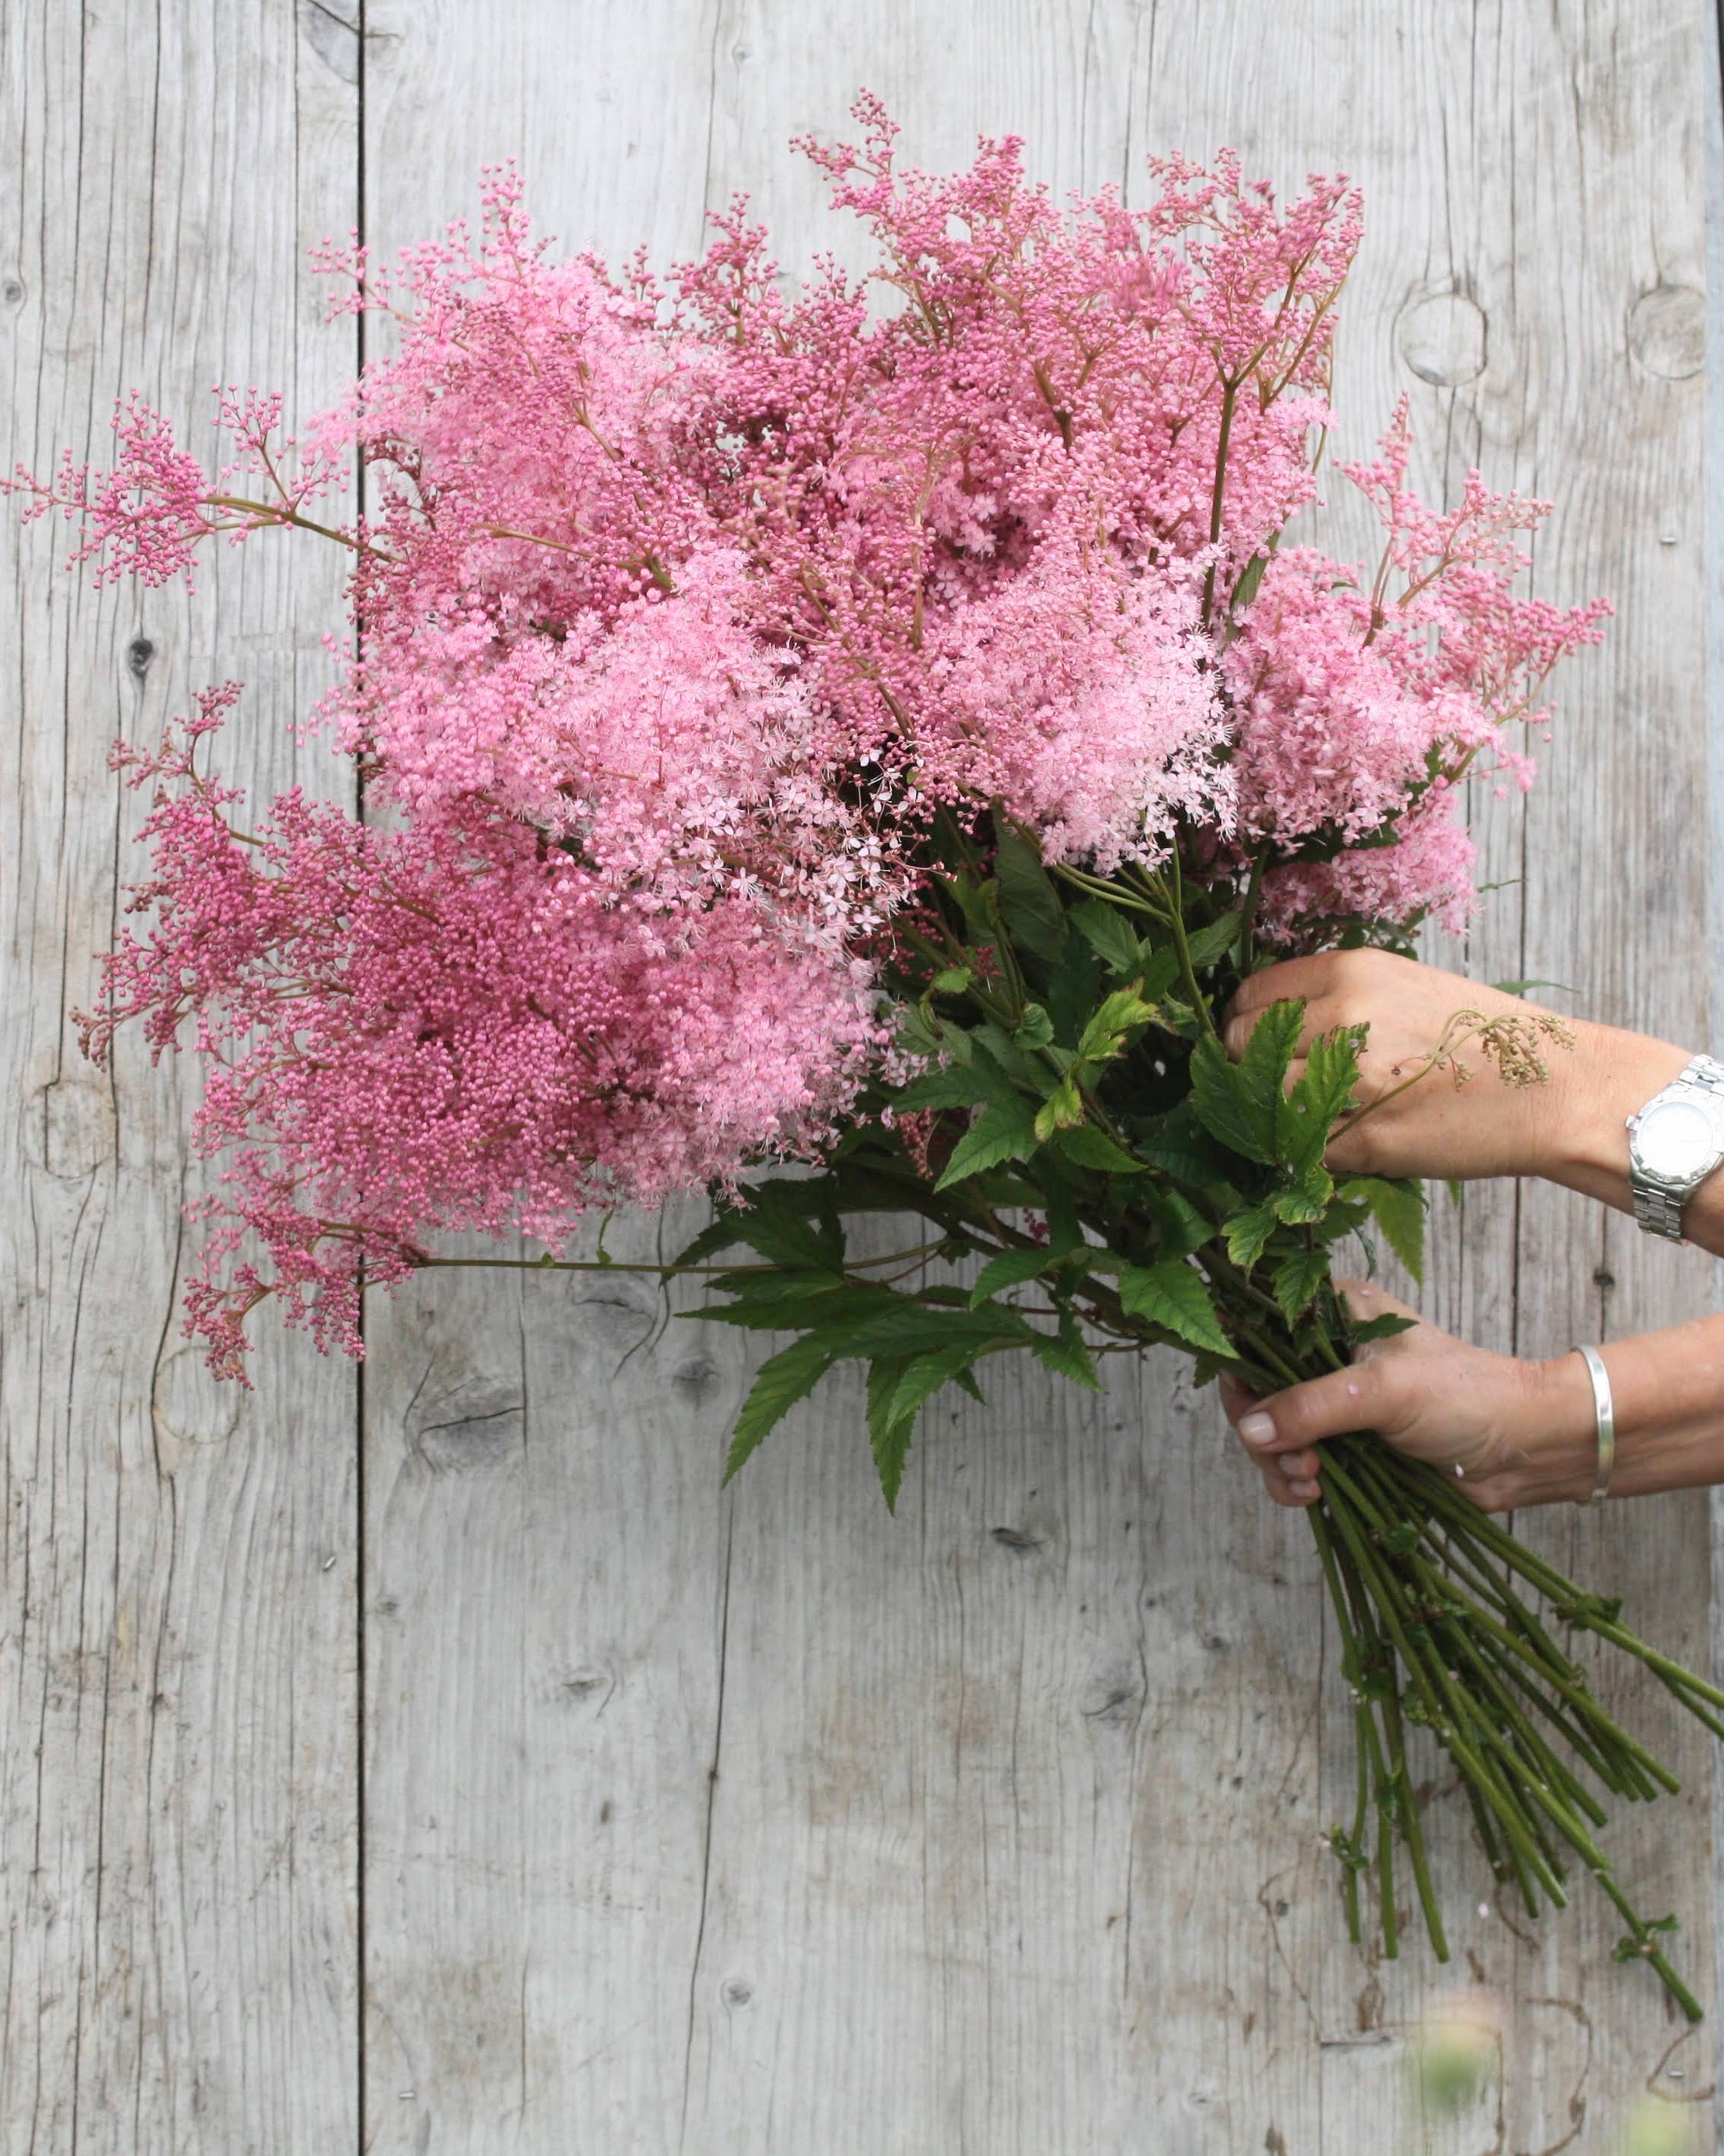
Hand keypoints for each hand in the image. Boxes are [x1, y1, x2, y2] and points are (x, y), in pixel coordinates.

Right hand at [1220, 1281, 1598, 1512]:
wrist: (1526, 1450)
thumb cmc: (1468, 1398)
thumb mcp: (1385, 1392)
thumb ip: (1312, 1406)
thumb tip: (1248, 1431)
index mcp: (1337, 1315)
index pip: (1259, 1328)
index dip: (1241, 1365)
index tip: (1246, 1405)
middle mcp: (1329, 1354)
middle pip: (1256, 1388)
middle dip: (1264, 1429)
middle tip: (1297, 1459)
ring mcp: (1336, 1403)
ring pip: (1271, 1433)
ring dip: (1279, 1462)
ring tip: (1313, 1481)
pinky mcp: (1346, 1447)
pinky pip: (1294, 1465)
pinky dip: (1293, 1484)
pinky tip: (1314, 1494)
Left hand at [1223, 948, 1684, 1184]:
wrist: (1556, 1087)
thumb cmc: (1481, 1038)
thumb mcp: (1403, 987)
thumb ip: (1335, 1001)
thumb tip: (1266, 1026)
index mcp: (1350, 972)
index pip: (1249, 998)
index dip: (1246, 1027)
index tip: (1258, 1048)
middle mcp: (1342, 1018)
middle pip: (1241, 1049)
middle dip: (1249, 1073)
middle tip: (1282, 1090)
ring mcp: (1349, 1080)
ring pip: (1261, 1103)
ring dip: (1271, 1117)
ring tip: (1309, 1120)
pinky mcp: (1364, 1138)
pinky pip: (1300, 1149)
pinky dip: (1308, 1154)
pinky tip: (1343, 1145)